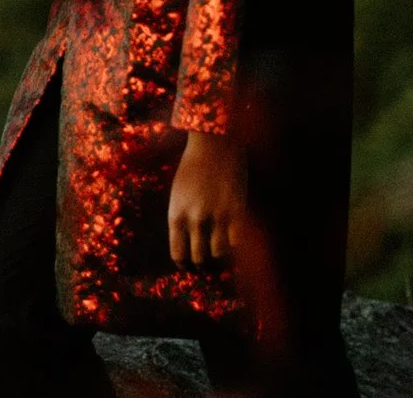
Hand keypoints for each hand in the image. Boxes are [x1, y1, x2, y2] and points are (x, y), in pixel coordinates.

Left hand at [168, 130, 249, 266]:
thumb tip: (189, 245)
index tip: (189, 265)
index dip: (184, 263)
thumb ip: (182, 219)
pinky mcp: (236, 212)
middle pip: (199, 258)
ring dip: (219, 253)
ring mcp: (217, 217)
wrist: (213, 146)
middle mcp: (194, 219)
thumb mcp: (178, 195)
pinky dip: (235, 243)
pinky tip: (233, 236)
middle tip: (207, 263)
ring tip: (220, 248)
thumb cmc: (192, 168)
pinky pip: (237, 242)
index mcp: (175, 215)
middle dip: (203, 262)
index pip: (178, 254)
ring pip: (219, 254)